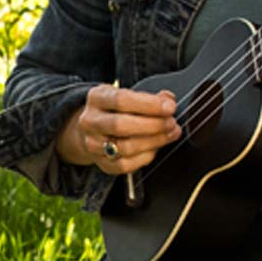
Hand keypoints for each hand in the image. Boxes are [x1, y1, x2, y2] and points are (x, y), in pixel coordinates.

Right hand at [55, 83, 179, 174]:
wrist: (95, 129)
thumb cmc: (117, 110)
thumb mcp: (128, 95)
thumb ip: (149, 97)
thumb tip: (168, 100)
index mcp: (96, 98)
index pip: (120, 100)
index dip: (149, 104)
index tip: (170, 107)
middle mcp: (90, 121)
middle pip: (120, 125)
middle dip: (152, 125)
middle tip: (171, 123)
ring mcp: (93, 144)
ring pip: (124, 147)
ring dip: (154, 141)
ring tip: (170, 134)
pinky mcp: (101, 163)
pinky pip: (125, 165)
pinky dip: (146, 156)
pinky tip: (156, 148)